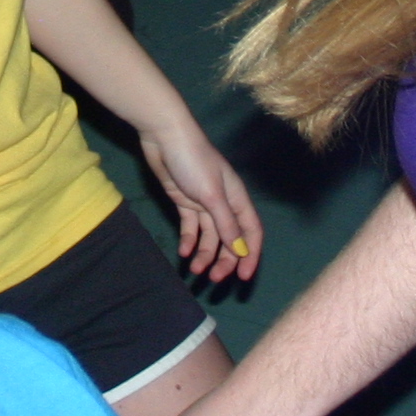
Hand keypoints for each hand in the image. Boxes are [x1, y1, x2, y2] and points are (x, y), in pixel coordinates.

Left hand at [136, 115, 263, 283]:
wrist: (164, 136)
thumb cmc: (194, 160)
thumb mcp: (212, 195)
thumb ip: (226, 223)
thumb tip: (241, 250)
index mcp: (237, 198)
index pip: (251, 231)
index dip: (250, 254)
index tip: (244, 277)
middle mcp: (223, 202)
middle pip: (230, 238)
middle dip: (224, 259)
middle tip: (214, 278)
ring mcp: (203, 202)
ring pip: (209, 236)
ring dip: (205, 254)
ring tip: (195, 271)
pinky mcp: (184, 200)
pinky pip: (190, 227)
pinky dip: (189, 241)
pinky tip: (183, 254)